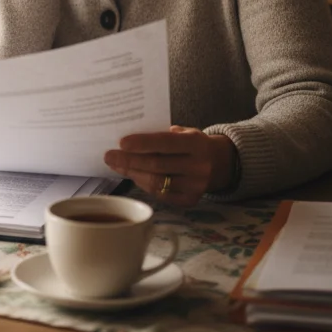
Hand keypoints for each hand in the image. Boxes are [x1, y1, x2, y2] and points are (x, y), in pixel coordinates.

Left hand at [103, 126, 238, 206]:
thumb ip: (162, 134)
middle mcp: (199, 166)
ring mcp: (196, 186)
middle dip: (130, 160)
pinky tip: (133, 175)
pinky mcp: (191, 200)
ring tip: (116, 165)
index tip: (121, 142)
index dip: (142, 143)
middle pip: (157, 165)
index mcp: (196, 144)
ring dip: (133, 173)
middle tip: (109, 156)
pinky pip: (161, 194)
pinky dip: (144, 185)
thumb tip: (130, 138)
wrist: (221, 163)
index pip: (165, 143)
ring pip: (157, 182)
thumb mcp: (185, 132)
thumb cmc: (193, 144)